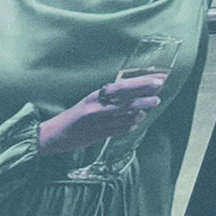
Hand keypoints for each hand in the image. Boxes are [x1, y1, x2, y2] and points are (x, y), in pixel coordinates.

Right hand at [36, 66, 169, 157]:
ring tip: (152, 105)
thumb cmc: (72, 116)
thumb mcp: (88, 101)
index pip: (122, 87)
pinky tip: (138, 120)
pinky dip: (131, 124)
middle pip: (126, 101)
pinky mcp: (100, 136)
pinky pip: (120, 130)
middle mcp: (97, 109)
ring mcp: (99, 124)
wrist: (56, 135)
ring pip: (126, 116)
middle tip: (158, 92)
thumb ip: (107, 97)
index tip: (156, 79)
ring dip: (141, 110)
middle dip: (145, 96)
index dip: (141, 83)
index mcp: (94, 97)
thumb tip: (130, 90)